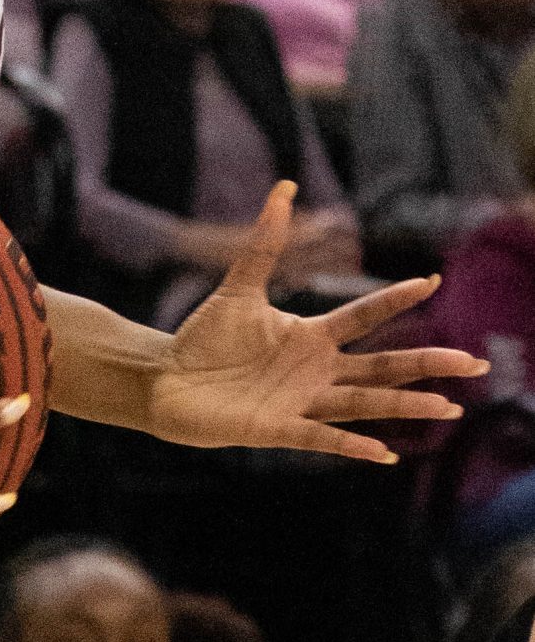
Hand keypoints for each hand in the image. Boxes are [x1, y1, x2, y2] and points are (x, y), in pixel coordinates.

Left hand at [146, 183, 485, 459]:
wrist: (166, 382)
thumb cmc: (203, 340)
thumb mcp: (237, 288)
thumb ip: (264, 244)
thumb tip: (283, 189)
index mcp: (311, 337)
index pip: (364, 316)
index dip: (396, 299)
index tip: (432, 280)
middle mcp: (315, 371)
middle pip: (382, 365)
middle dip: (427, 363)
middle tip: (475, 361)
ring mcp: (300, 401)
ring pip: (363, 402)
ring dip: (405, 404)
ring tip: (449, 408)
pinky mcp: (276, 429)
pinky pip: (320, 438)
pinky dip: (350, 445)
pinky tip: (383, 452)